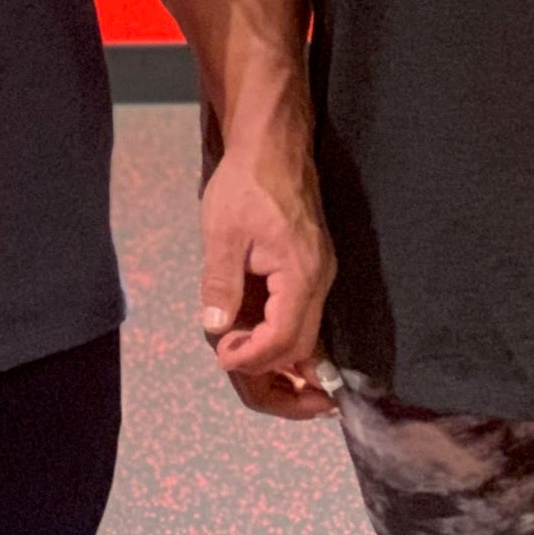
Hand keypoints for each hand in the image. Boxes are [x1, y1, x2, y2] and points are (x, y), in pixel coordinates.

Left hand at [199, 140, 335, 414]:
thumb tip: (214, 330)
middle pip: (302, 349)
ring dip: (283, 365)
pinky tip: (265, 351)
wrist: (274, 144)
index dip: (253, 358)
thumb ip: (221, 283)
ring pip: (306, 337)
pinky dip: (285, 341)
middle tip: (249, 390)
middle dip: (276, 378)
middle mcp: (318, 281)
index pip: (284, 339)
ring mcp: (318, 276)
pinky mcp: (311, 270)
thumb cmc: (246, 182)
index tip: (223, 358)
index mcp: (300, 274)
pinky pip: (302, 318)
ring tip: (263, 389)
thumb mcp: (223, 232)